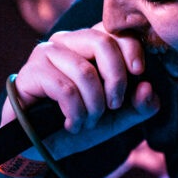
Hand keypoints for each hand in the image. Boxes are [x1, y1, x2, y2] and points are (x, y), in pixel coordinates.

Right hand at [2, 24, 159, 157]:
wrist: (40, 145)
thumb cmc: (80, 122)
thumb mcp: (118, 117)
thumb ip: (140, 105)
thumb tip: (147, 88)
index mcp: (89, 43)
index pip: (116, 31)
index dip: (132, 50)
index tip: (140, 74)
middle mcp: (67, 41)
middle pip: (102, 42)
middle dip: (116, 79)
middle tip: (113, 106)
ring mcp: (46, 53)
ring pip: (84, 71)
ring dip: (93, 106)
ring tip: (88, 122)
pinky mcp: (30, 72)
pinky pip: (64, 89)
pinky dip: (75, 113)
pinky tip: (72, 124)